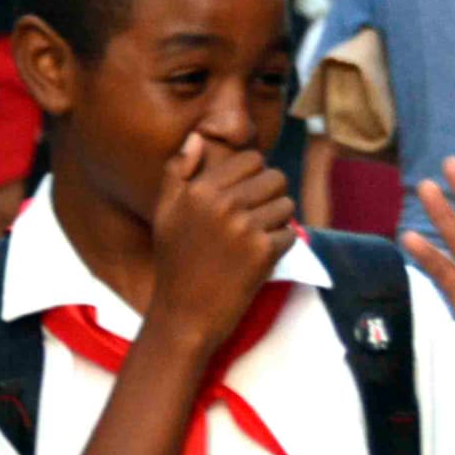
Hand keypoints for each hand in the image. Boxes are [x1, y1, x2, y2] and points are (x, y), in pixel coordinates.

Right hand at [144, 133, 297, 354]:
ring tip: (257, 237)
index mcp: (200, 189)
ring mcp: (244, 228)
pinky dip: (281, 245)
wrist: (184, 315)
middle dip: (272, 196)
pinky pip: (290, 234)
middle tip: (257, 217)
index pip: (252, 159)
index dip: (256, 175)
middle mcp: (222, 204)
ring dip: (278, 221)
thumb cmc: (175, 263)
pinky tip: (260, 257)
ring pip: (286, 205)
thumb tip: (197, 138)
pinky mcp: (263, 253)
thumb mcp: (165, 213)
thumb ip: (177, 172)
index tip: (247, 195)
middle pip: (275, 178)